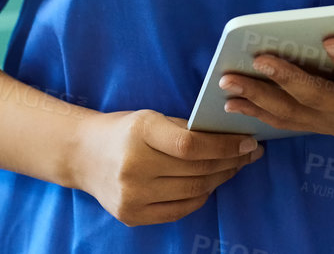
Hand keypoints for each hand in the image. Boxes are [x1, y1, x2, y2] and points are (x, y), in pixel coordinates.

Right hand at [69, 108, 263, 225]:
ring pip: (192, 192)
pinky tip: (211, 184)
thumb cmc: (124, 131)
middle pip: (196, 170)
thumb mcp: (151, 119)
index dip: (226, 146)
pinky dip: (200, 197)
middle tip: (249, 154)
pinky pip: (179, 210)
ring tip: (234, 167)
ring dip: (220, 179)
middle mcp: (134, 166)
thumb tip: (232, 137)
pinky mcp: (132, 215)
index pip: (192, 145)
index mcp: (140, 133)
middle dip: (230, 162)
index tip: (249, 142)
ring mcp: (131, 195)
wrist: (83, 156)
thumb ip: (186, 129)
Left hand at [218, 37, 333, 166]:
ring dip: (258, 98)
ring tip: (227, 86)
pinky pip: (287, 120)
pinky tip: (236, 104)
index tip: (332, 39)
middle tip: (258, 61)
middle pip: (313, 95)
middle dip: (284, 79)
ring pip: (291, 110)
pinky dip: (260, 112)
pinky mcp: (325, 124)